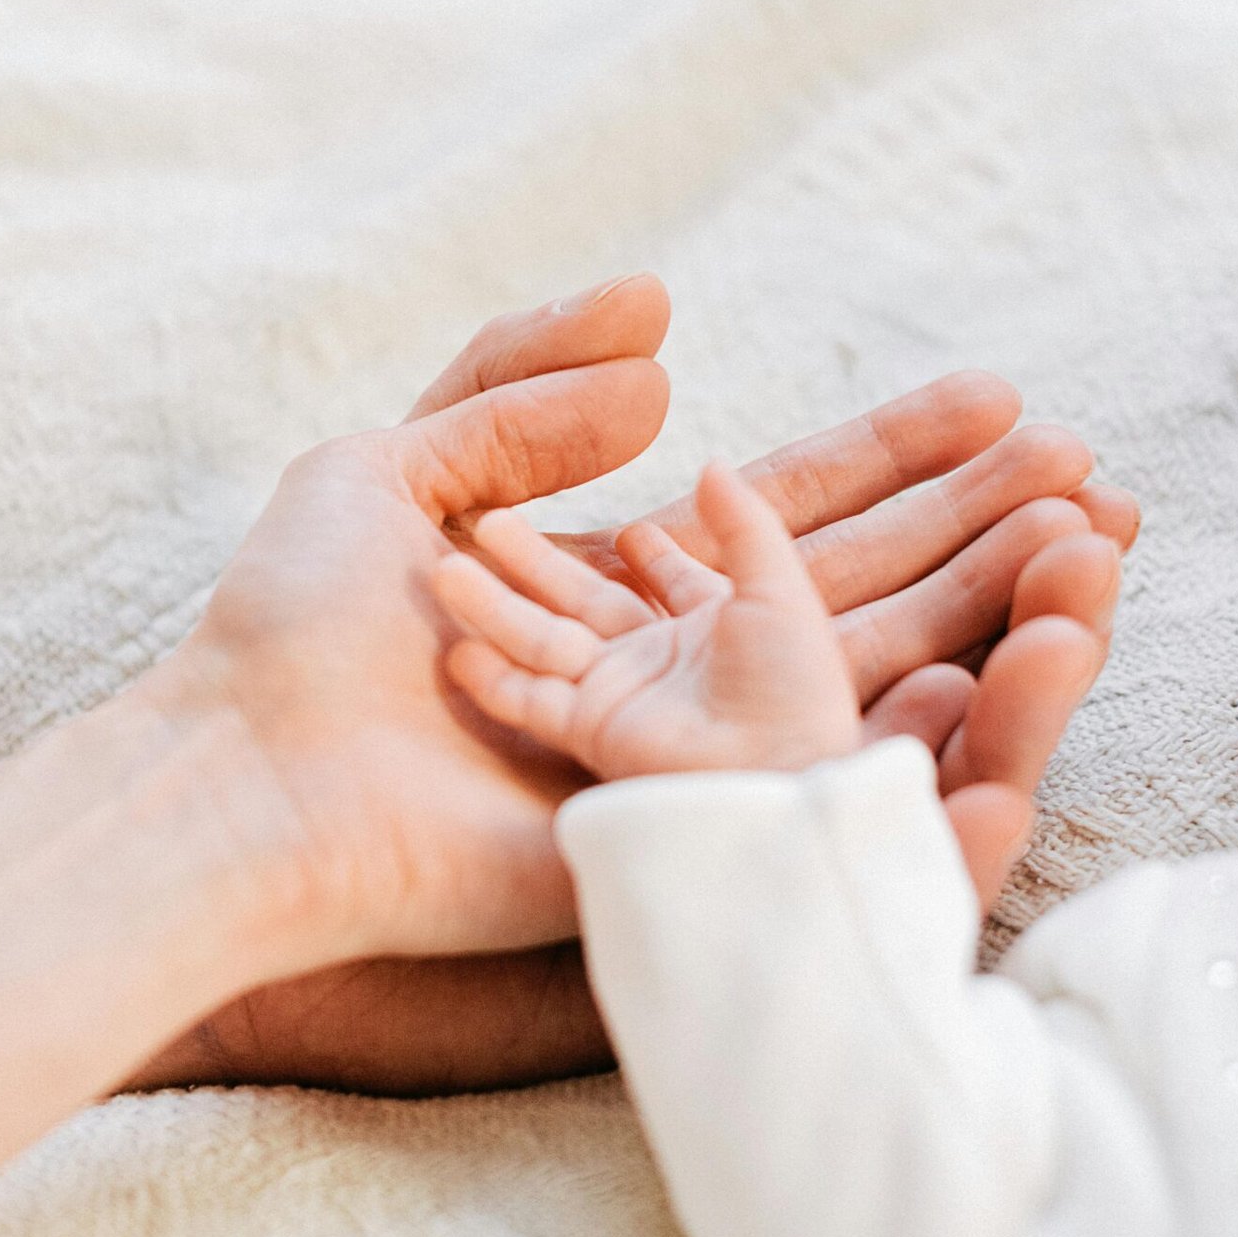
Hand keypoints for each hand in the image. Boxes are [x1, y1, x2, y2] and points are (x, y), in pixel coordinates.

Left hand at [133, 279, 1135, 1089]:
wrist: (246, 780)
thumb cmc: (296, 630)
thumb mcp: (391, 467)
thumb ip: (518, 392)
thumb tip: (669, 352)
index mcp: (614, 593)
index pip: (791, 514)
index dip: (897, 462)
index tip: (1000, 406)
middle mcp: (668, 680)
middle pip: (856, 598)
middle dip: (974, 536)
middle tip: (1095, 480)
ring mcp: (681, 773)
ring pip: (864, 695)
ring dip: (987, 634)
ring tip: (1089, 571)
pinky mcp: (677, 850)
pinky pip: (821, 811)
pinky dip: (922, 766)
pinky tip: (1002, 693)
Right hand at [438, 463, 862, 777]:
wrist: (777, 773)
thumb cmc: (791, 684)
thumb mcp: (776, 584)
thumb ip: (742, 522)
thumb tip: (711, 463)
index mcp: (714, 625)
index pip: (671, 583)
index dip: (653, 557)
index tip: (628, 531)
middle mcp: (660, 661)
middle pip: (584, 600)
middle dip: (537, 563)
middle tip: (489, 522)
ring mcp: (622, 695)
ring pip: (543, 639)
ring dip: (495, 605)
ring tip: (446, 564)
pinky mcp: (593, 731)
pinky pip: (530, 700)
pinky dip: (493, 678)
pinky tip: (457, 648)